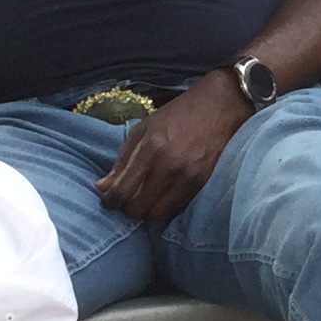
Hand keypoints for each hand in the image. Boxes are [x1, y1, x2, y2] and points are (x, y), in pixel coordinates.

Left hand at [96, 72, 249, 223]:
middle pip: (139, 208)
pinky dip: (165, 207)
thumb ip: (122, 159)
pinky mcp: (202, 183)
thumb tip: (101, 187)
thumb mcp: (143, 129)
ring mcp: (188, 177)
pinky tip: (162, 197)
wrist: (219, 107)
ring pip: (158, 213)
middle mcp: (168, 167)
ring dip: (147, 211)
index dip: (110, 201)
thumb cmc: (178, 114)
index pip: (122, 190)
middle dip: (128, 209)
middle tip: (126, 202)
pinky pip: (177, 208)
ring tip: (144, 201)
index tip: (108, 201)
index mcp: (150, 149)